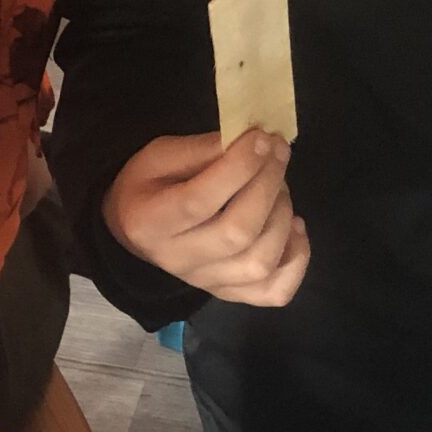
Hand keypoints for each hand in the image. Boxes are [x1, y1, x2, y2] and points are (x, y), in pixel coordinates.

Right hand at [103, 131, 308, 306]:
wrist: (135, 228)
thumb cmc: (149, 186)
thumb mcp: (160, 155)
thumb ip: (203, 149)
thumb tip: (252, 143)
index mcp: (151, 223)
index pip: (201, 201)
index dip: (239, 168)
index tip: (261, 138)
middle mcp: (178, 261)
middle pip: (237, 233)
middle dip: (267, 186)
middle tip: (277, 153)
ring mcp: (207, 282)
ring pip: (259, 263)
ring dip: (282, 218)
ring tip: (280, 188)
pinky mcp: (230, 292)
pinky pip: (275, 292)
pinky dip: (296, 260)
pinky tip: (294, 228)